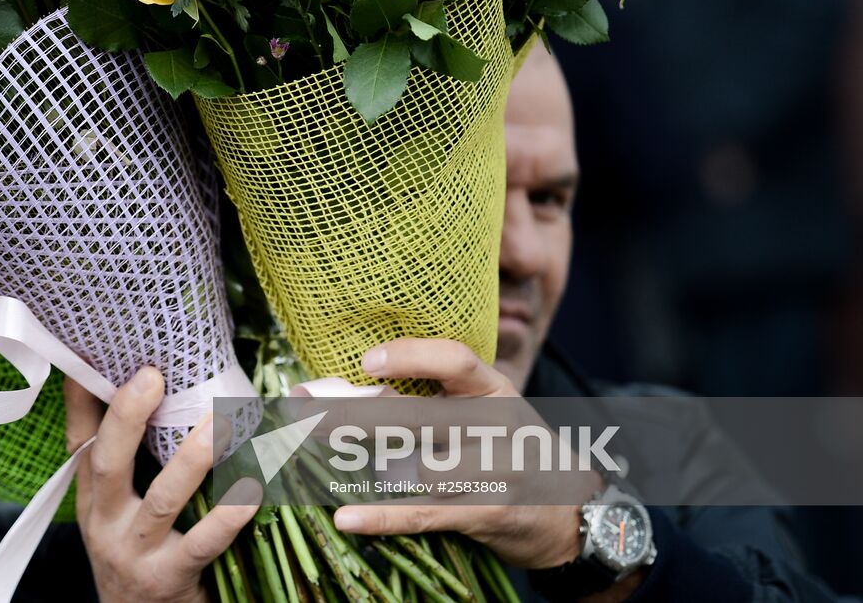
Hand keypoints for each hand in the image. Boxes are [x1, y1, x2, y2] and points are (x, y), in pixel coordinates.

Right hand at [65, 368, 260, 602]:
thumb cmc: (135, 556)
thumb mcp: (115, 513)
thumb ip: (127, 462)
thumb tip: (140, 391)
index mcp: (92, 500)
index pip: (80, 443)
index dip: (82, 401)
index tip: (94, 355)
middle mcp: (105, 523)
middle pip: (107, 464)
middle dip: (127, 417)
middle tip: (151, 375)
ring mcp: (135, 552)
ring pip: (162, 501)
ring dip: (191, 460)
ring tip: (219, 425)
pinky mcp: (169, 578)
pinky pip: (202, 544)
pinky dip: (227, 516)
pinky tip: (253, 491)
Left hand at [331, 338, 602, 569]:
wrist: (576, 512)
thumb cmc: (513, 451)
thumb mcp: (489, 412)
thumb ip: (436, 399)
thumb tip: (353, 389)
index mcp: (492, 390)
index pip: (455, 360)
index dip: (410, 357)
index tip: (364, 362)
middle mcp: (495, 425)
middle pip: (414, 415)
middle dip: (349, 413)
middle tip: (299, 408)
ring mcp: (494, 470)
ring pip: (415, 465)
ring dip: (362, 464)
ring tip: (313, 456)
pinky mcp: (487, 513)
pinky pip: (424, 513)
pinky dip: (382, 517)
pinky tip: (346, 516)